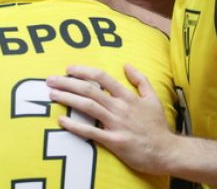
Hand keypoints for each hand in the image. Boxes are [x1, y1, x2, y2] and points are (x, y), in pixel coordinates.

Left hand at [47, 64, 176, 174]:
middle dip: (67, 83)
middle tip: (50, 80)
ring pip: (88, 106)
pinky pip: (91, 132)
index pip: (102, 77)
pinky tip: (61, 121)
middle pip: (89, 90)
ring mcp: (116, 124)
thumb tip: (127, 65)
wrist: (166, 151)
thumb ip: (140, 80)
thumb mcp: (153, 98)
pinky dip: (75, 126)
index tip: (68, 69)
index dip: (83, 71)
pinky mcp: (114, 141)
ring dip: (67, 99)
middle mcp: (119, 107)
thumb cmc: (158, 126)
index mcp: (127, 96)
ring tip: (52, 95)